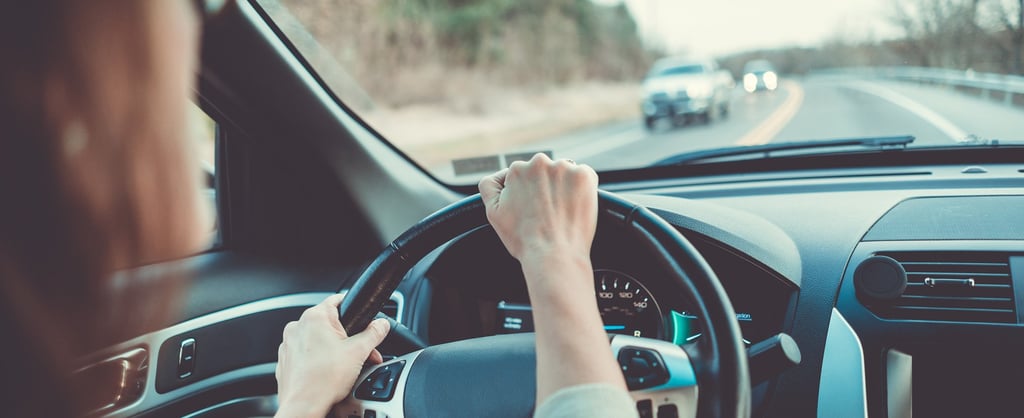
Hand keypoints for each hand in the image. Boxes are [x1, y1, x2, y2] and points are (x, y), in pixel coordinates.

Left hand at [275, 294, 390, 417]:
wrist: (304, 406)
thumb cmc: (324, 380)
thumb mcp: (359, 352)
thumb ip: (374, 333)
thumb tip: (381, 324)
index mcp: (314, 317)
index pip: (337, 300)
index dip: (353, 308)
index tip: (361, 318)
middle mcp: (297, 327)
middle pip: (330, 324)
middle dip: (349, 338)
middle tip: (361, 353)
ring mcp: (289, 345)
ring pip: (317, 340)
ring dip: (334, 350)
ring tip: (346, 367)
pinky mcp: (286, 362)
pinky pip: (306, 355)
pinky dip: (319, 361)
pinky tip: (330, 374)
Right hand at [478, 153, 598, 267]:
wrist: (554, 254)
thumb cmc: (523, 239)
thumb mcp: (493, 212)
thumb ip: (489, 187)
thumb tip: (498, 176)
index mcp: (517, 169)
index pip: (525, 175)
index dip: (529, 194)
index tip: (535, 209)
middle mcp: (540, 162)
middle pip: (545, 171)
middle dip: (547, 186)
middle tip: (549, 212)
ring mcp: (564, 168)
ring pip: (565, 173)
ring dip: (565, 186)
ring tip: (563, 212)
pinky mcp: (585, 176)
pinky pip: (585, 177)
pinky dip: (583, 189)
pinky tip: (576, 207)